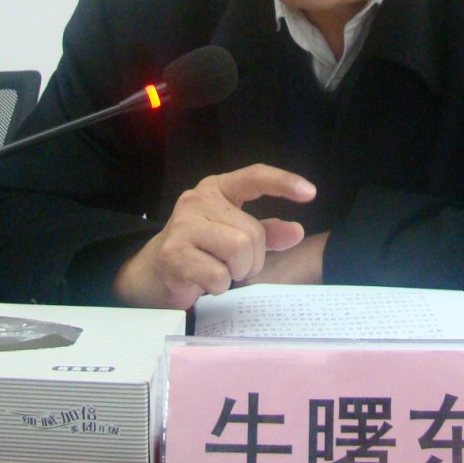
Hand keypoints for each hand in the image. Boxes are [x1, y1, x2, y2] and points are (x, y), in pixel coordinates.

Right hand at [112, 163, 315, 309]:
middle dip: (252, 259)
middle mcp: (198, 199)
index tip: (310, 193)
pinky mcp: (173, 254)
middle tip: (233, 266)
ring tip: (219, 272)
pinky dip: (219, 286)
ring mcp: (183, 225)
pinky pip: (219, 275)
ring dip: (236, 273)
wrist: (152, 273)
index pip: (254, 176)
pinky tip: (202, 282)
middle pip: (252, 232)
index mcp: (217, 189)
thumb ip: (267, 233)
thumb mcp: (236, 236)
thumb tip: (297, 232)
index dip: (283, 182)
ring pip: (238, 251)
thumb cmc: (201, 251)